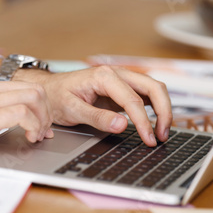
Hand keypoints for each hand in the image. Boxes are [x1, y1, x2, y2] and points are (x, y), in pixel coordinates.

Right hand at [0, 75, 53, 155]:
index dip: (40, 106)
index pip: (25, 86)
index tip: (42, 123)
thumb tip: (2, 118)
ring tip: (37, 137)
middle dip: (47, 112)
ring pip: (34, 98)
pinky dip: (33, 127)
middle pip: (36, 89)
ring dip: (43, 120)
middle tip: (44, 131)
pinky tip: (28, 138)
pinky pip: (22, 114)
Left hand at [15, 65, 172, 145]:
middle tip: (162, 136)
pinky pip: (146, 95)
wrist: (49, 89)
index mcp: (104, 76)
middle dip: (163, 112)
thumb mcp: (72, 110)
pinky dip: (156, 108)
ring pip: (154, 89)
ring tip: (162, 133)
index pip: (133, 99)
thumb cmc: (57, 97)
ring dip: (163, 109)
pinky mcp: (123, 88)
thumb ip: (97, 118)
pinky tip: (155, 124)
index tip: (149, 139)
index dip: (144, 122)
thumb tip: (122, 125)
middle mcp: (117, 73)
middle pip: (154, 87)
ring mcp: (122, 79)